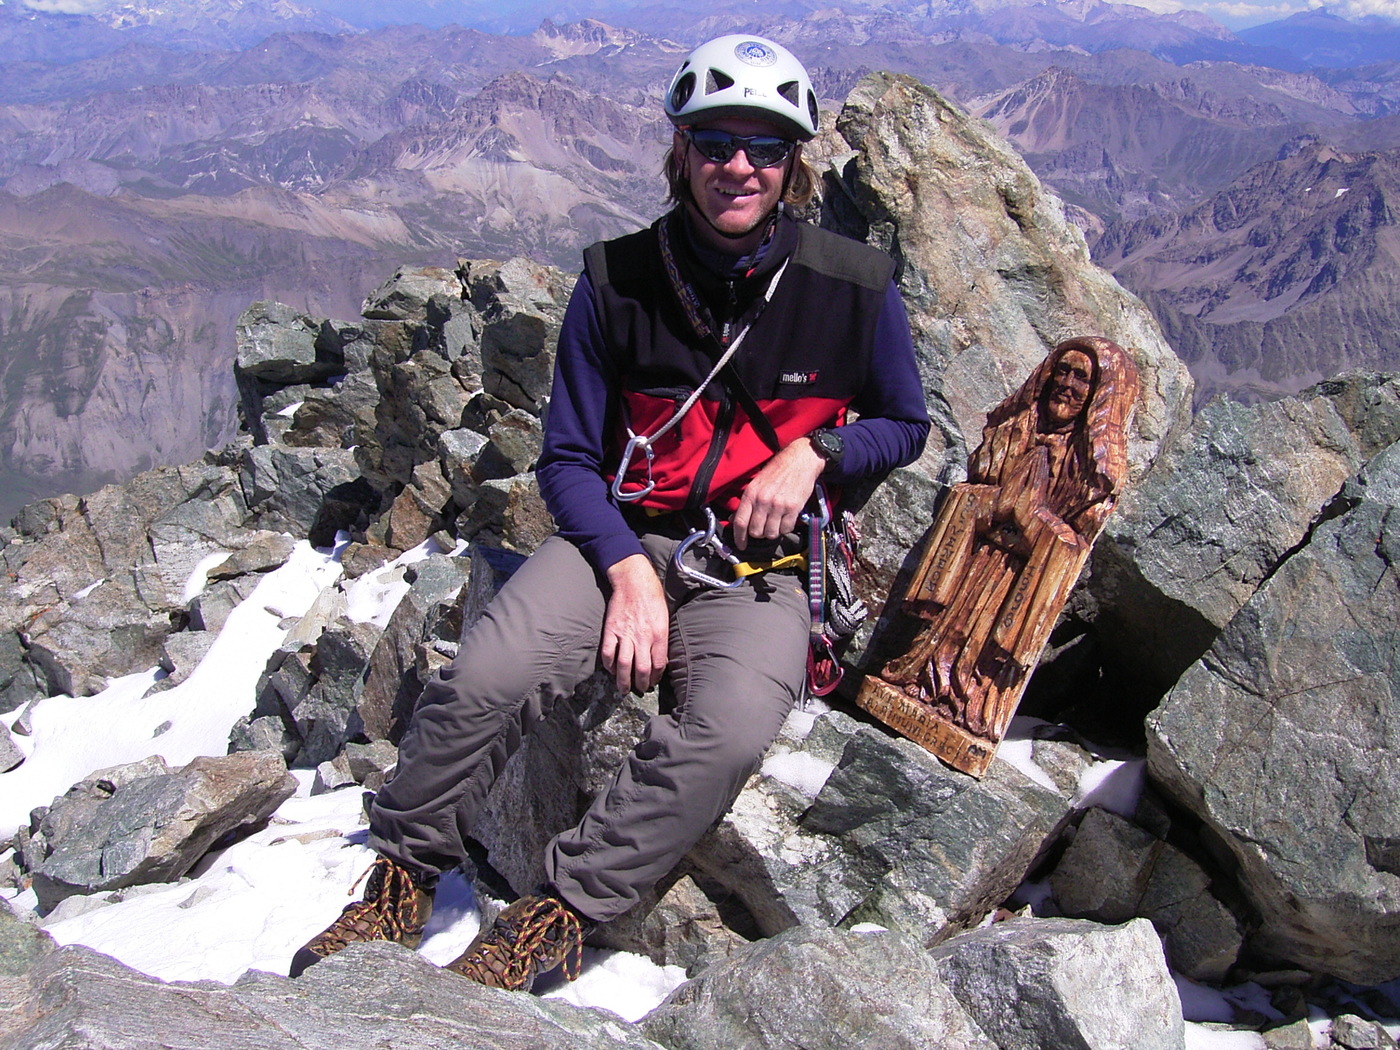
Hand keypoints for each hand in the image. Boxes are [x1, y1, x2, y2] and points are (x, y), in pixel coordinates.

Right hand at [601, 554, 668, 693]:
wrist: (634, 582)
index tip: (652, 681)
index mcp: (658, 635)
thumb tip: (660, 659)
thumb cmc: (653, 599)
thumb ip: (662, 640)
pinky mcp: (611, 630)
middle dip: (640, 684)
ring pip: (623, 666)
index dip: (655, 677)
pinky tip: (611, 669)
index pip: (658, 665)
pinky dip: (608, 665)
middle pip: (641, 670)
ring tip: (623, 689)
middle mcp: (642, 638)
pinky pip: (608, 653)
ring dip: (623, 681)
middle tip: (638, 689)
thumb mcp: (664, 620)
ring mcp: (625, 635)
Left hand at [731, 438, 825, 549]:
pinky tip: (785, 519)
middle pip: (755, 532)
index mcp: (751, 494)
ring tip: (775, 522)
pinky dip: (785, 528)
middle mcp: (763, 501)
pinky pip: (786, 529)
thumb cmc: (777, 471)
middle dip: (758, 534)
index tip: (740, 545)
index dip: (739, 538)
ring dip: (772, 532)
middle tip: (763, 527)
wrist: (800, 460)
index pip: (740, 522)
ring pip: (770, 533)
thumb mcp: (756, 483)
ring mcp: (778, 505)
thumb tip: (734, 519)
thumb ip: (746, 502)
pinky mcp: (793, 508)